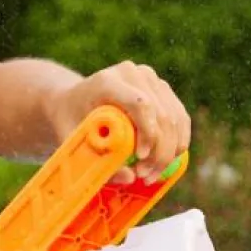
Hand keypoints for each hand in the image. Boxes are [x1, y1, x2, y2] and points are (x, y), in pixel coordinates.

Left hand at [48, 61, 192, 182]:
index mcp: (107, 81)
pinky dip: (179, 142)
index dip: (148, 134)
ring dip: (170, 151)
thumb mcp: (73, 141)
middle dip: (159, 151)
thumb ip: (97, 160)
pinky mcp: (162, 89)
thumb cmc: (70, 122)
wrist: (72, 101)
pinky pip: (181, 118)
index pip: (141, 104)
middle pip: (161, 114)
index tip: (140, 160)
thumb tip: (130, 177)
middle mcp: (133, 73)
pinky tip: (168, 161)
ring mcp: (150, 79)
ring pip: (175, 118)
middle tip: (145, 176)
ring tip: (152, 174)